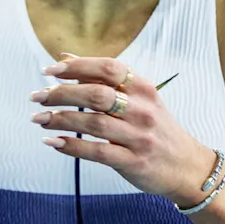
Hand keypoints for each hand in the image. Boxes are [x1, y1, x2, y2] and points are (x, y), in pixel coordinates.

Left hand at [30, 56, 213, 203]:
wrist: (186, 166)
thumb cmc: (156, 128)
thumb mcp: (139, 98)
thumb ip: (103, 79)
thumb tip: (65, 58)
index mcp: (144, 88)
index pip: (108, 68)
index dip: (77, 66)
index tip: (50, 70)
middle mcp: (142, 110)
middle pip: (96, 94)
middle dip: (62, 93)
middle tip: (38, 96)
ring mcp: (139, 136)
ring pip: (93, 123)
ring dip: (61, 119)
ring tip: (39, 119)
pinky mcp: (133, 162)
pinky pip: (97, 152)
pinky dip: (72, 146)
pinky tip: (54, 142)